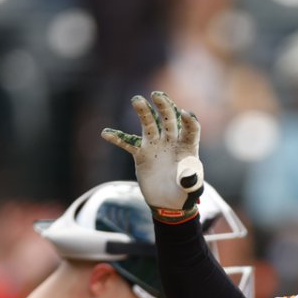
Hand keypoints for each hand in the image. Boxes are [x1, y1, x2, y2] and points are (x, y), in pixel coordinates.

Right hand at [101, 91, 203, 219]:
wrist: (168, 202)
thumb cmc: (184, 192)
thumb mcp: (192, 189)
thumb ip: (191, 181)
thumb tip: (186, 176)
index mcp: (187, 146)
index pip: (190, 128)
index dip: (188, 120)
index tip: (184, 113)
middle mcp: (171, 141)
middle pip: (169, 119)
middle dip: (164, 106)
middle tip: (156, 95)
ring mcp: (155, 146)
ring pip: (149, 125)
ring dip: (143, 112)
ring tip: (137, 100)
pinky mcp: (141, 154)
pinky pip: (129, 144)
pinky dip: (118, 138)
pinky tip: (106, 133)